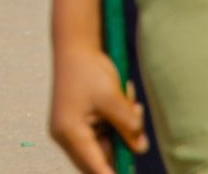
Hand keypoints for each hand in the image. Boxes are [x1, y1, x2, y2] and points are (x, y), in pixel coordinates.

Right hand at [50, 42, 147, 172]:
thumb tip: (140, 147)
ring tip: (132, 106)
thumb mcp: (114, 99)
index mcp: (70, 132)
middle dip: (123, 148)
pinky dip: (117, 126)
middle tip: (137, 123)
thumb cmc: (89, 70)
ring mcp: (71, 130)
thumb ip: (129, 126)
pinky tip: (125, 104)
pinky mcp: (78, 123)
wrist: (75, 46)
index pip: (96, 167)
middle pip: (99, 160)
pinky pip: (102, 135)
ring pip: (104, 147)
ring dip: (122, 134)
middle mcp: (66, 136)